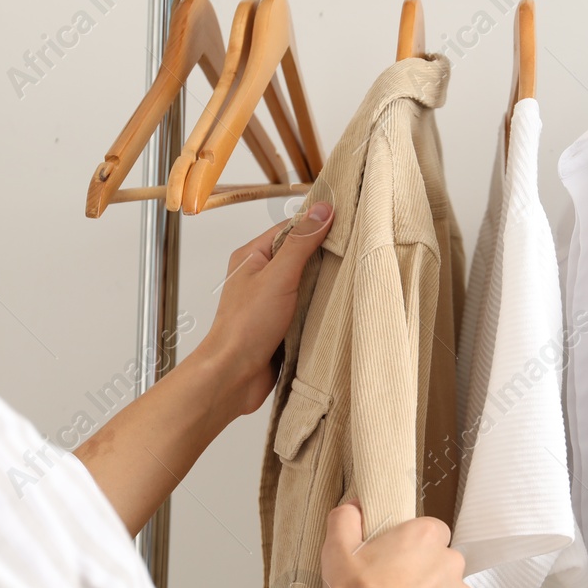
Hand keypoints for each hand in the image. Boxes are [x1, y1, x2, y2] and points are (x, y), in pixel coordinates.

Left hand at [196, 202, 333, 421]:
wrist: (234, 375)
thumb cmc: (245, 327)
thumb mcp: (278, 276)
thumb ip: (301, 243)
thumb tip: (322, 211)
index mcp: (252, 258)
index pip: (290, 230)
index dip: (316, 225)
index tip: (345, 222)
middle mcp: (259, 278)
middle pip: (299, 256)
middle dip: (325, 257)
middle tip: (354, 252)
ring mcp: (270, 302)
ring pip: (305, 284)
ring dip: (324, 286)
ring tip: (349, 279)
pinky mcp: (280, 325)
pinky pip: (306, 309)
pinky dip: (320, 309)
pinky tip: (336, 308)